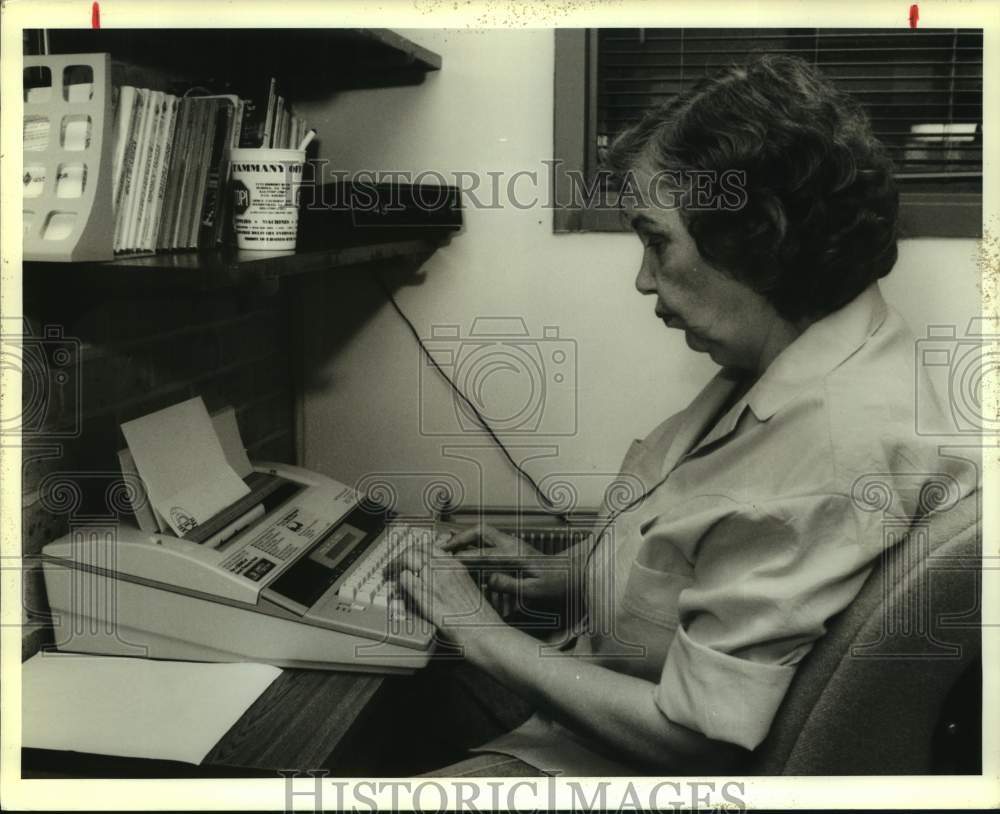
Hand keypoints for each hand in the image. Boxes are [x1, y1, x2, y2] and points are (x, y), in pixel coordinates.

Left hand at [386, 541, 504, 642]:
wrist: (485, 633)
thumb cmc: (481, 618)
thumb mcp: (469, 588)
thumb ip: (452, 579)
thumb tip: (434, 579)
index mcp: (457, 565)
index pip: (430, 546)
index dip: (415, 551)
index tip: (409, 558)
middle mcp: (445, 568)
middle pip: (415, 550)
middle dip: (401, 557)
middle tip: (393, 566)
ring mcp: (435, 580)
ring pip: (407, 560)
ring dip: (396, 568)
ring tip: (389, 575)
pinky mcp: (426, 596)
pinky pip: (404, 580)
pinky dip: (398, 584)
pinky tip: (397, 591)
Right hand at [440, 524, 571, 604]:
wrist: (572, 574)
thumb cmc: (557, 583)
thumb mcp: (535, 590)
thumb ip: (511, 585)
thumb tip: (489, 580)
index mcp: (514, 554)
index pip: (481, 553)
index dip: (461, 558)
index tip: (445, 563)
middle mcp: (512, 544)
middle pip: (479, 531)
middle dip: (459, 537)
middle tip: (442, 547)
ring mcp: (513, 543)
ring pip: (483, 532)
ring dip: (465, 537)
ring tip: (448, 547)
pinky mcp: (514, 546)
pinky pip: (489, 538)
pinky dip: (474, 541)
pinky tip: (467, 551)